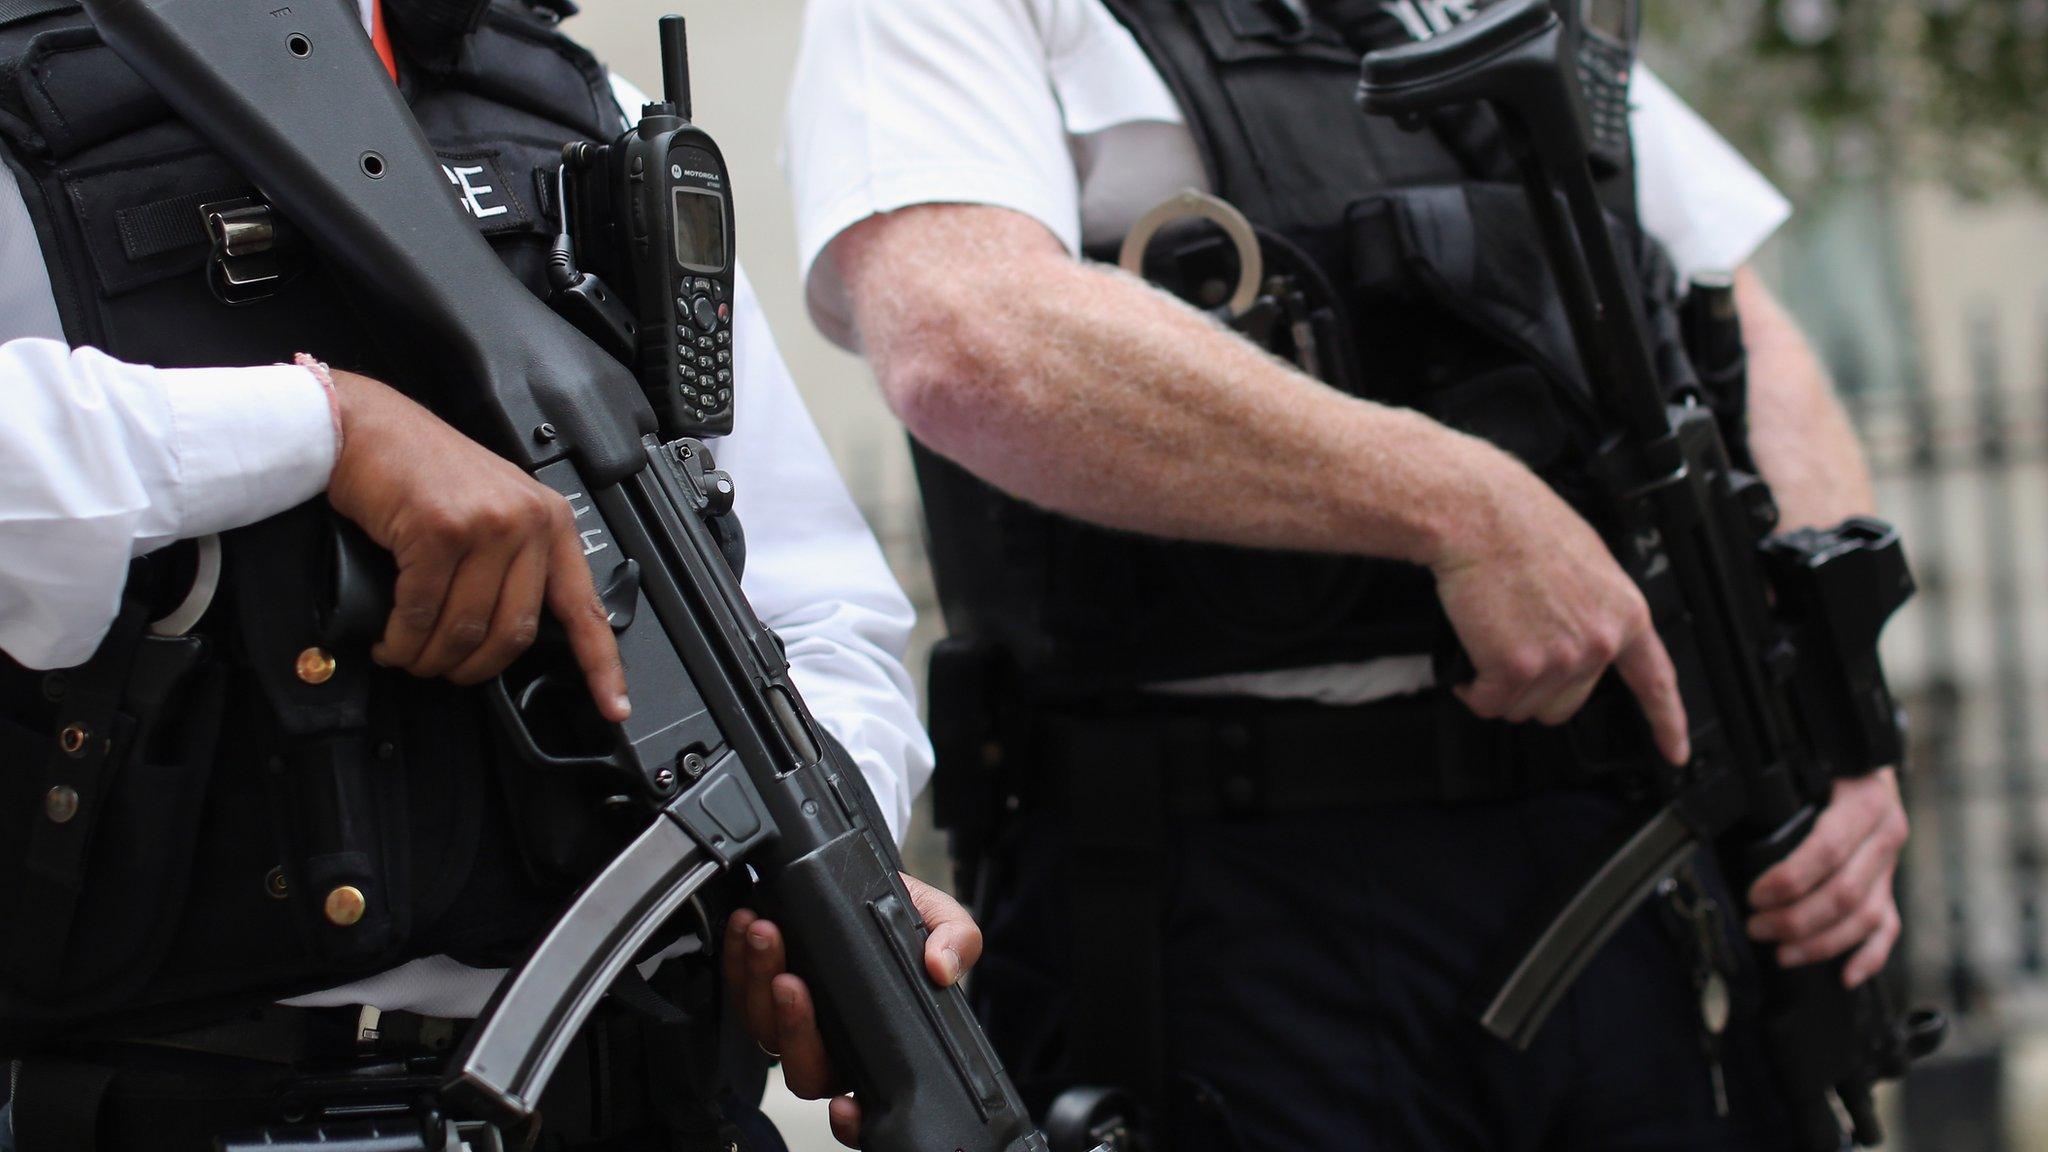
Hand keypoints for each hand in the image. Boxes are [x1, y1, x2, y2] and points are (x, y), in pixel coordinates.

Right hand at [324, 370, 628, 720]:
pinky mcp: (439, 531)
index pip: (585, 607)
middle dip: (476, 668)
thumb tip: (513, 632)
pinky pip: (422, 612)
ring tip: (410, 656)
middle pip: (515, 632)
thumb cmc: (423, 470)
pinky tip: (392, 641)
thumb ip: (515, 562)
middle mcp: (527, 521)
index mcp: (551, 521)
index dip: (601, 666)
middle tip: (448, 671)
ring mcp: (485, 524)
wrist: (366, 428)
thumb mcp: (493, 508)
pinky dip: (402, 639)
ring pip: (466, 628)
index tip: (613, 707)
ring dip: (431, 658)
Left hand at [724, 875, 982, 1148]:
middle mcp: (833, 1044)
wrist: (872, 887)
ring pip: (765, 1027)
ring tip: (765, 934)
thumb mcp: (943, 920)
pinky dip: (737, 958)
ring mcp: (793, 1020)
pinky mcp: (761, 989)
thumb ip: (957, 940)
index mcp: (877, 1046)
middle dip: (793, 1025)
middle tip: (791, 980)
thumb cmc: (905, 916)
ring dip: (758, 982)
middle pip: (804, 1068)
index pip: (865, 1105)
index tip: (844, 1107)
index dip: (852, 1121)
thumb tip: (942, 966)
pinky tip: (745, 926)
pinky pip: (739, 988)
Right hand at [1431, 449, 1689, 764]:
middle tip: (1511, 652)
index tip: (1674, 752)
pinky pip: (1489, 702)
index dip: (1667, 722)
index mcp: (1625, 613)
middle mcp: (1600, 642)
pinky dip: (1473, 689)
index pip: (1655, 680)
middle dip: (1534, 689)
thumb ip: (1594, 610)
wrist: (1478, 515)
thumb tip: (1577, 638)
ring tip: (1488, 642)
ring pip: (1524, 707)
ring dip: (1498, 687)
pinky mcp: (1515, 667)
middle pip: (1566, 705)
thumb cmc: (1520, 526)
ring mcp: (1560, 658)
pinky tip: (1470, 659)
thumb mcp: (1586, 562)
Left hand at [1746, 769, 1908, 987]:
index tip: (1756, 895)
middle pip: (1844, 893)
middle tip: (1756, 927)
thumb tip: (1725, 814)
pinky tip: (1846, 976)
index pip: (1827, 851)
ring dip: (1821, 943)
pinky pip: (1887, 928)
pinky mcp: (1890, 887)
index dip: (1789, 880)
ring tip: (1782, 953)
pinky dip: (1869, 957)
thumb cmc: (1825, 769)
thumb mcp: (1805, 769)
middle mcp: (1885, 836)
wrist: (1868, 764)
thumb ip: (1779, 794)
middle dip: (1796, 919)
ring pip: (1865, 917)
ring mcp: (1891, 866)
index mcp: (1863, 804)